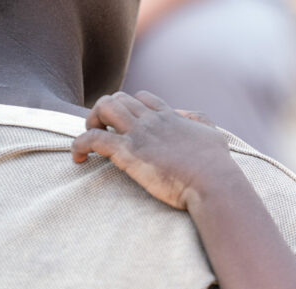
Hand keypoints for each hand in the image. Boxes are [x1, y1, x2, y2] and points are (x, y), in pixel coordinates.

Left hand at [72, 91, 236, 209]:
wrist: (213, 183)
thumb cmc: (217, 166)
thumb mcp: (214, 135)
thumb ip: (199, 120)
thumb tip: (185, 114)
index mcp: (170, 117)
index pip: (142, 97)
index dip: (130, 106)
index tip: (127, 125)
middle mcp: (152, 120)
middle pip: (117, 98)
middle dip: (104, 113)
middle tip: (103, 134)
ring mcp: (139, 134)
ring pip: (102, 109)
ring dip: (90, 122)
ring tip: (89, 142)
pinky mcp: (128, 153)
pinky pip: (92, 139)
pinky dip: (79, 145)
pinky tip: (79, 158)